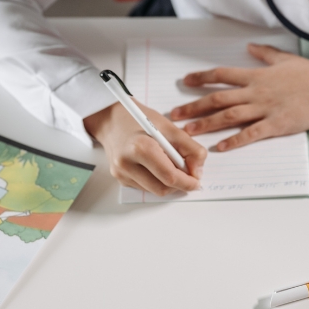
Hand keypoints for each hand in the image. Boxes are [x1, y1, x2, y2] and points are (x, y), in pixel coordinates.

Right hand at [84, 101, 206, 196]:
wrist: (111, 119)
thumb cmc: (139, 119)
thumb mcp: (168, 127)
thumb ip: (189, 147)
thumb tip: (198, 170)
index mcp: (141, 148)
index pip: (169, 176)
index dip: (187, 182)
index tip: (197, 181)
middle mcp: (127, 163)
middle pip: (162, 188)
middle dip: (179, 184)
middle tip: (188, 174)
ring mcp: (121, 173)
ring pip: (154, 190)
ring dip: (168, 183)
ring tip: (170, 164)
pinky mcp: (119, 178)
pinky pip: (145, 187)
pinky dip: (156, 180)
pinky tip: (156, 165)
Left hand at [169, 43, 308, 150]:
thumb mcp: (284, 58)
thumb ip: (264, 54)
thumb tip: (250, 47)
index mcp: (256, 76)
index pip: (222, 75)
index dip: (201, 78)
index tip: (185, 81)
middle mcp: (256, 92)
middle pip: (218, 99)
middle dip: (194, 106)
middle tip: (175, 115)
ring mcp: (265, 109)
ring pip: (229, 117)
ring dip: (207, 124)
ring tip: (189, 132)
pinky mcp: (277, 124)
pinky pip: (252, 134)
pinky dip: (235, 141)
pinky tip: (221, 148)